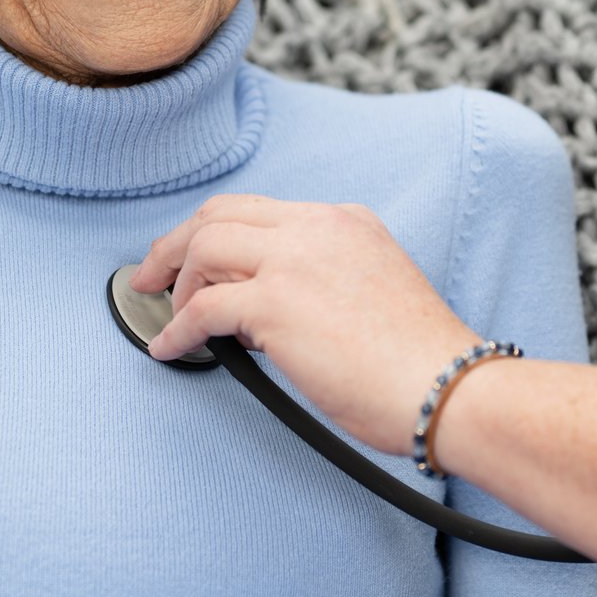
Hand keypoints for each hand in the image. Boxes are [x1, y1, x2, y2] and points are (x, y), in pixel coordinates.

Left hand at [129, 194, 483, 453]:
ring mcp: (294, 260)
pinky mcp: (275, 303)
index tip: (190, 259)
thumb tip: (257, 314)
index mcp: (345, 220)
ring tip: (170, 319)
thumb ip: (320, 281)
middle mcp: (318, 226)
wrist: (447, 385)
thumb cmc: (417, 361)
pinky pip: (199, 309)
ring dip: (175, 284)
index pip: (259, 210)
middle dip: (174, 244)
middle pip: (219, 214)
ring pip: (203, 247)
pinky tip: (169, 348)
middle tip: (149, 275)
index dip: (214, 233)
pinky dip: (175, 329)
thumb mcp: (371, 289)